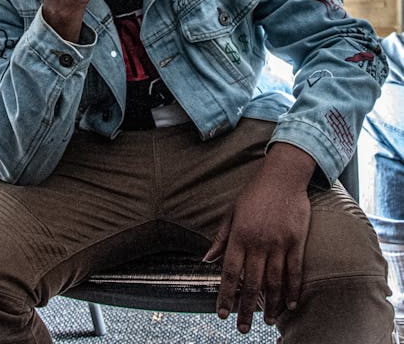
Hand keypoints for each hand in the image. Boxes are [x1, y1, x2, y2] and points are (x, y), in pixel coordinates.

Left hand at [204, 143, 313, 333]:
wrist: (283, 175)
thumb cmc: (255, 192)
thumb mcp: (232, 211)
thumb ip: (221, 237)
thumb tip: (207, 259)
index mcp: (239, 235)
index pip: (230, 273)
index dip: (225, 295)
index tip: (221, 314)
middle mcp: (258, 242)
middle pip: (251, 283)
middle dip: (245, 309)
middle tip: (241, 329)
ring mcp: (279, 242)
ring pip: (274, 282)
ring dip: (270, 305)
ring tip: (267, 321)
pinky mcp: (296, 240)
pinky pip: (295, 271)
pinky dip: (292, 290)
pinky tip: (289, 304)